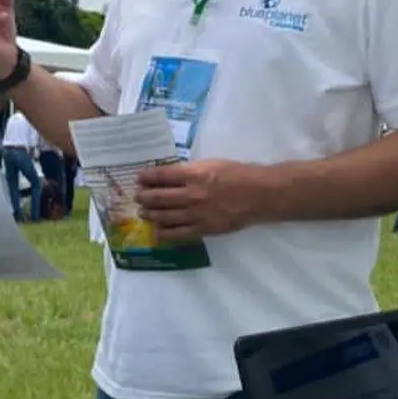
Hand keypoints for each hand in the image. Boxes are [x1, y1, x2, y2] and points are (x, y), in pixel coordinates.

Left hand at [136, 159, 275, 241]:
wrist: (259, 195)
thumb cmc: (237, 174)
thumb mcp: (211, 164)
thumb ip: (189, 171)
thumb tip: (168, 176)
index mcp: (194, 174)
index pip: (162, 175)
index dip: (147, 177)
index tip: (139, 178)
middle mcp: (192, 195)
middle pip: (158, 197)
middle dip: (144, 197)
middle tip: (137, 196)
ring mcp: (196, 214)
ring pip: (164, 216)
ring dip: (150, 214)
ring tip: (143, 212)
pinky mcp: (203, 229)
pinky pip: (178, 234)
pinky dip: (164, 232)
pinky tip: (157, 231)